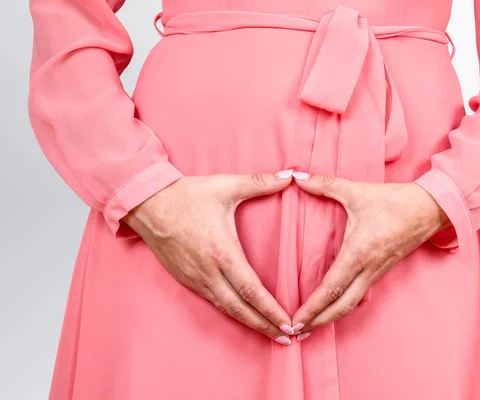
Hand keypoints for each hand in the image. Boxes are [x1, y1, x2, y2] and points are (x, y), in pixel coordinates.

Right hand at [123, 170, 296, 344]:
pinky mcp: (186, 278)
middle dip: (264, 326)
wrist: (146, 203)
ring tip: (270, 332)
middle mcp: (208, 271)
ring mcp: (195, 278)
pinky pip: (212, 301)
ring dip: (249, 323)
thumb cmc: (186, 195)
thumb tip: (290, 176)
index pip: (251, 290)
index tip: (288, 324)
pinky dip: (231, 312)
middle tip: (287, 339)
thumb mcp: (225, 185)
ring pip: (225, 309)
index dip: (271, 311)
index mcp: (222, 252)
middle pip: (240, 309)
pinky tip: (242, 315)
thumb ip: (260, 182)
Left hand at [290, 172, 449, 338]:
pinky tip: (333, 306)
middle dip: (318, 321)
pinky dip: (344, 305)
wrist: (432, 208)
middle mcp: (369, 268)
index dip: (312, 307)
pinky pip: (361, 294)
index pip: (331, 288)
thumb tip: (297, 177)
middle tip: (296, 332)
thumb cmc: (395, 200)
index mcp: (359, 252)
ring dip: (331, 316)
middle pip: (341, 306)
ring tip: (311, 324)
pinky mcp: (383, 271)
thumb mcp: (357, 191)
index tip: (296, 320)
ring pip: (352, 304)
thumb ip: (325, 185)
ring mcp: (378, 272)